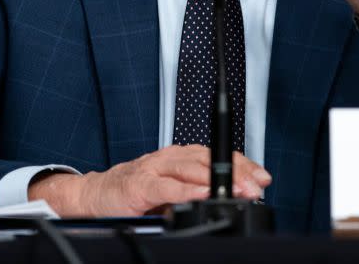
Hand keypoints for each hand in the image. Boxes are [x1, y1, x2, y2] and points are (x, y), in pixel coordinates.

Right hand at [28, 144, 271, 217]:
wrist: (95, 195)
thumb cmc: (134, 192)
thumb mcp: (171, 192)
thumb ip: (194, 194)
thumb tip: (226, 203)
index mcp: (181, 157)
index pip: (218, 157)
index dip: (242, 165)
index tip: (263, 177)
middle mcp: (170, 158)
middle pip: (210, 160)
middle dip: (237, 172)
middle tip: (258, 185)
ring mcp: (154, 169)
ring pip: (192, 168)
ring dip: (218, 179)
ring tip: (240, 189)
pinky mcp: (140, 185)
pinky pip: (167, 186)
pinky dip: (187, 189)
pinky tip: (203, 193)